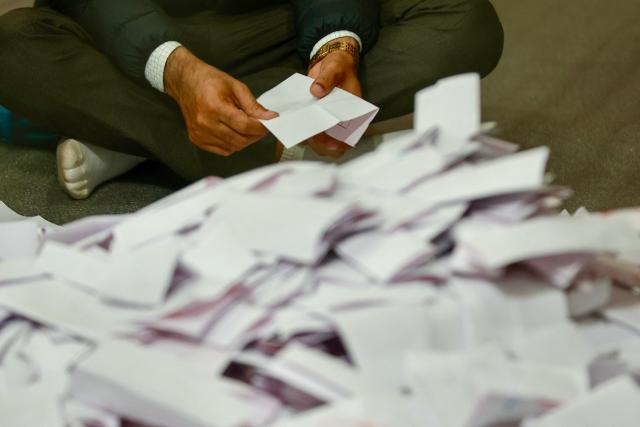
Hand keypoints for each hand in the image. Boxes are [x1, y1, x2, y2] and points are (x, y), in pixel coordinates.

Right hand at [164, 47, 277, 155]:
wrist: (185, 82)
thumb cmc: (210, 81)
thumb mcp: (235, 86)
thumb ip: (253, 105)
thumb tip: (269, 118)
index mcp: (215, 107)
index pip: (245, 126)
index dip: (260, 127)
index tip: (269, 123)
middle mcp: (205, 123)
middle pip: (240, 140)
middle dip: (255, 135)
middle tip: (260, 126)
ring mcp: (199, 134)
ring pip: (233, 147)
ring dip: (245, 140)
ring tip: (247, 127)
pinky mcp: (197, 140)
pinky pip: (223, 150)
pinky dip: (233, 144)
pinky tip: (234, 132)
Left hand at [307, 37, 361, 158]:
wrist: (330, 64)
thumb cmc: (339, 67)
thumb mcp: (335, 68)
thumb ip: (327, 79)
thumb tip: (317, 90)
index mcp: (353, 114)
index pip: (347, 137)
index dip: (335, 143)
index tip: (321, 138)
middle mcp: (340, 122)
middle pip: (331, 146)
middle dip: (318, 144)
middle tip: (306, 134)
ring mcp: (327, 122)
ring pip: (318, 143)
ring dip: (307, 138)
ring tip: (296, 127)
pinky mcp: (315, 119)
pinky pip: (308, 132)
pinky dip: (300, 130)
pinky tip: (291, 122)